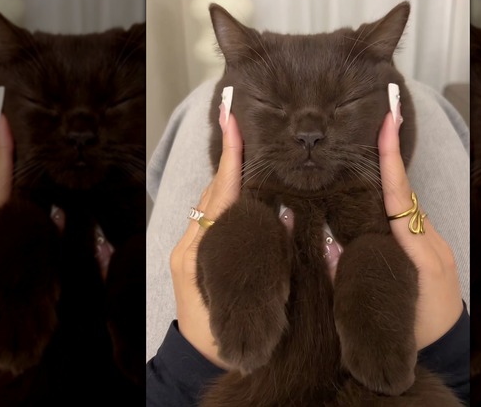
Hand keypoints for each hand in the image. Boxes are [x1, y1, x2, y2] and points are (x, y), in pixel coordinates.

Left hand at [170, 110, 241, 368]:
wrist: (199, 357)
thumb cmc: (220, 328)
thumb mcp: (239, 292)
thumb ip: (261, 255)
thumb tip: (288, 216)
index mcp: (201, 246)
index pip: (220, 193)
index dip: (230, 159)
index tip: (232, 122)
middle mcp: (194, 239)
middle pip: (215, 191)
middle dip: (230, 159)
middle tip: (244, 124)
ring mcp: (192, 244)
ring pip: (214, 201)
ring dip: (229, 175)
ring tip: (248, 146)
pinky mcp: (195, 251)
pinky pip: (213, 216)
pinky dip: (228, 196)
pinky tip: (245, 186)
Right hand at [378, 110, 464, 348]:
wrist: (449, 346)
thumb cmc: (418, 327)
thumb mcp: (392, 300)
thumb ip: (362, 274)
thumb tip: (330, 248)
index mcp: (416, 247)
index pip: (400, 196)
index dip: (391, 162)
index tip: (387, 124)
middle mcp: (426, 238)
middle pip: (401, 190)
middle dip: (387, 156)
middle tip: (376, 118)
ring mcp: (432, 240)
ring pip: (403, 203)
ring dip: (386, 176)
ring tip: (366, 143)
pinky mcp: (431, 246)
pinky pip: (407, 216)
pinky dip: (391, 199)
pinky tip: (371, 189)